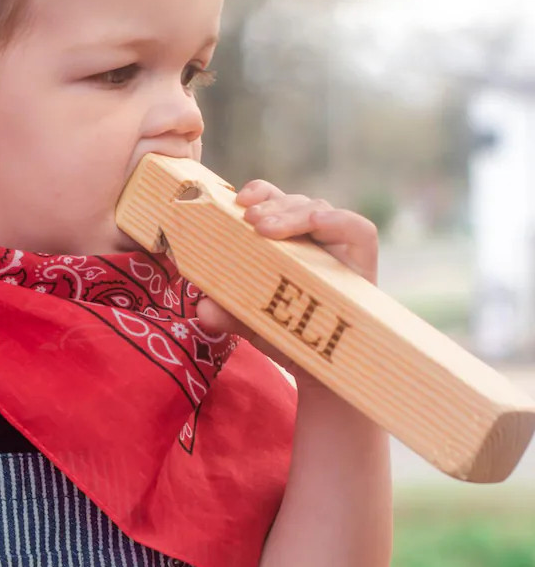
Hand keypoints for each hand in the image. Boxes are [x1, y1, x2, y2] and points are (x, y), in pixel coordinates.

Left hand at [195, 180, 378, 370]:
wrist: (324, 375)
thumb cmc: (287, 339)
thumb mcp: (250, 323)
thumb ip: (227, 313)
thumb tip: (202, 307)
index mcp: (286, 243)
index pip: (276, 201)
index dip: (260, 192)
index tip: (238, 200)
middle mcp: (314, 241)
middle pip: (296, 201)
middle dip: (272, 203)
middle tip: (250, 218)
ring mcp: (341, 251)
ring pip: (321, 210)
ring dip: (292, 212)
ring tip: (266, 228)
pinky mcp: (365, 265)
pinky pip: (360, 231)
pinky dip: (339, 220)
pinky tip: (317, 221)